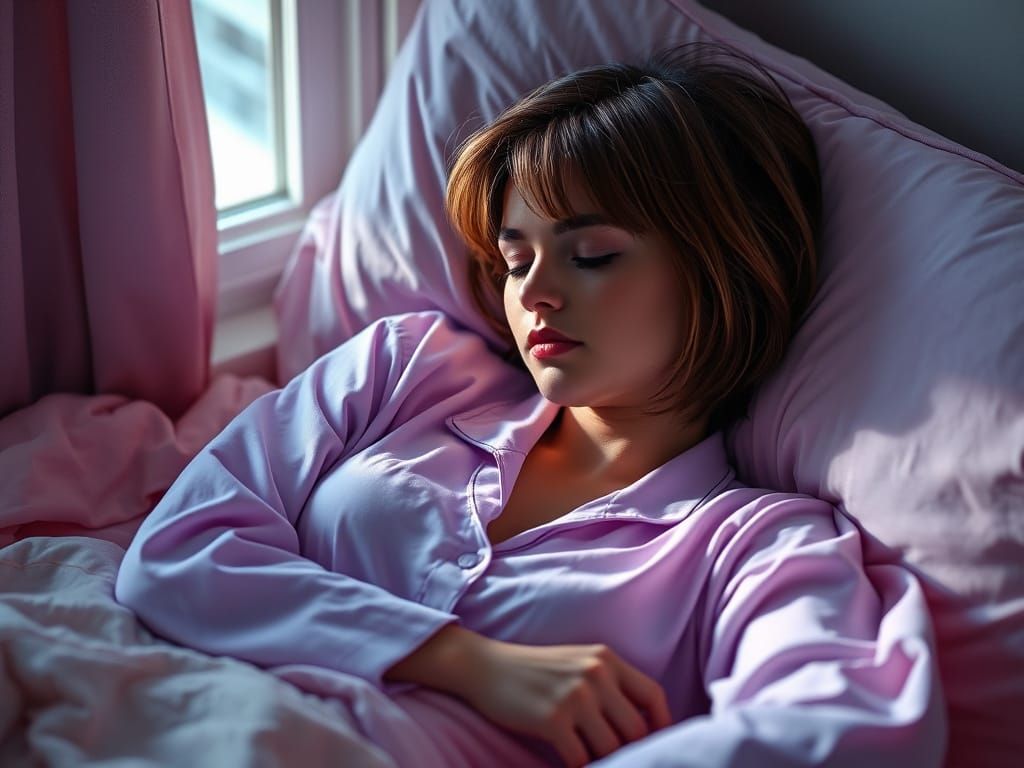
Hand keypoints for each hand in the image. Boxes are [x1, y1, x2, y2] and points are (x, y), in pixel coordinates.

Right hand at [460, 637, 670, 766]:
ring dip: (603, 761)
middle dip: (629, 750)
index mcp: (606, 659)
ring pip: (612, 749)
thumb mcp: (578, 663)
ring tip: (590, 757)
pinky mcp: (552, 720)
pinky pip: (581, 759)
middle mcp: (595, 674)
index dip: (662, 726)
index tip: (658, 744)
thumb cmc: (535, 671)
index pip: (654, 696)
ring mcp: (575, 697)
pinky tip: (567, 762)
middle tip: (614, 757)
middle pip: (636, 730)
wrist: (485, 667)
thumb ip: (610, 685)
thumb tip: (642, 727)